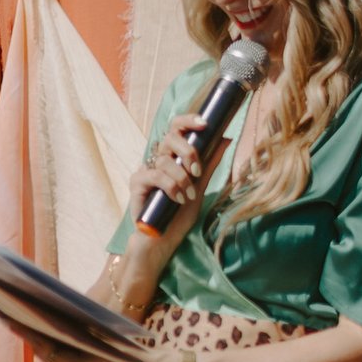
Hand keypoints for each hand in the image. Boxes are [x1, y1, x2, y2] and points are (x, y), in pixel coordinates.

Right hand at [126, 107, 214, 245]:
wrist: (163, 240)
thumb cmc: (178, 216)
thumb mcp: (200, 187)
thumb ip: (209, 164)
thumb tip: (225, 139)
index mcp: (172, 157)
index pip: (176, 129)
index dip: (188, 121)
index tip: (205, 124)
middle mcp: (157, 160)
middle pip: (169, 137)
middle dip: (188, 151)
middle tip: (196, 170)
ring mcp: (146, 170)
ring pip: (165, 160)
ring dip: (182, 179)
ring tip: (188, 196)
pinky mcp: (136, 183)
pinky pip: (155, 175)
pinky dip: (171, 186)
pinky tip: (177, 199)